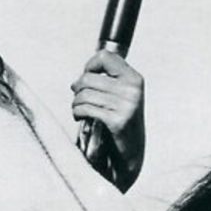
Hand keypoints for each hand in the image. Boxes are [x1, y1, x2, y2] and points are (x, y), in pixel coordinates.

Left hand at [71, 49, 144, 189]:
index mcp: (134, 79)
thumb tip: (85, 72)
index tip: (87, 77)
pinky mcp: (116, 121)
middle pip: (89, 77)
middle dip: (78, 88)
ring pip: (84, 94)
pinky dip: (77, 112)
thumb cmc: (120, 122)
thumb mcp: (121, 96)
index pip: (106, 56)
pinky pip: (85, 108)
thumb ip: (109, 80)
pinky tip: (79, 117)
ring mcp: (125, 105)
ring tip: (78, 109)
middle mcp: (132, 90)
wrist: (130, 153)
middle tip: (78, 97)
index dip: (90, 65)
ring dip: (75, 103)